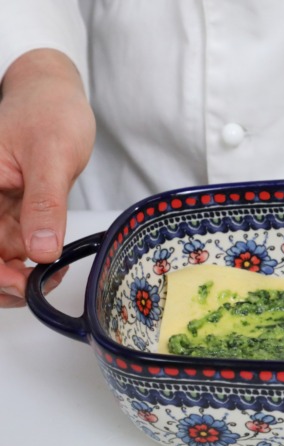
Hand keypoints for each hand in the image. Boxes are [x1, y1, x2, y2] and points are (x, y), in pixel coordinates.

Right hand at [0, 49, 94, 306]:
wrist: (55, 96)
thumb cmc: (49, 112)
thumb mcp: (52, 155)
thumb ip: (45, 204)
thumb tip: (42, 251)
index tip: (20, 283)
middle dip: (3, 281)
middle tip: (39, 287)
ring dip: (19, 277)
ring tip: (54, 274)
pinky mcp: (7, 214)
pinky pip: (12, 248)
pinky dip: (31, 262)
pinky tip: (55, 261)